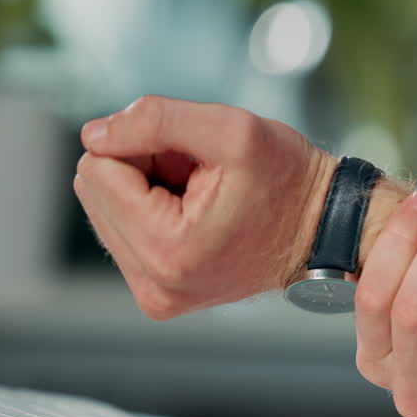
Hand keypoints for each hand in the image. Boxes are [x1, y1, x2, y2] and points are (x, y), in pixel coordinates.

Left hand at [73, 95, 335, 318]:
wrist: (324, 228)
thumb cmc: (288, 179)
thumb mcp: (231, 129)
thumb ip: (154, 120)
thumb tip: (93, 134)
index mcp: (168, 251)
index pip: (96, 169)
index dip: (143, 146)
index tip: (193, 158)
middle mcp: (154, 286)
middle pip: (94, 191)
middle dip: (143, 169)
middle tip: (200, 177)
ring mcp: (155, 296)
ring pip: (105, 210)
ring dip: (148, 190)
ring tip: (203, 196)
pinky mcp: (157, 295)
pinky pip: (123, 232)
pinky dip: (154, 212)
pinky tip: (198, 214)